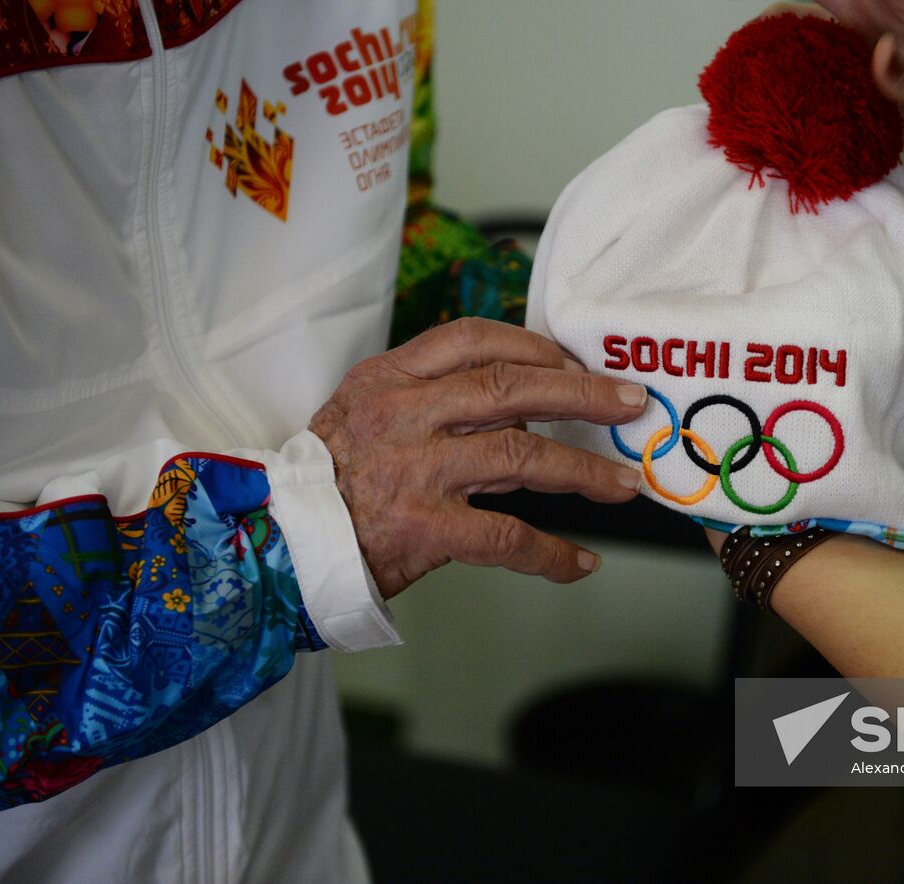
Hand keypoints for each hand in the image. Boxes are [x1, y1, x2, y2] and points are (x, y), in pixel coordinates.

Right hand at [310, 318, 647, 597]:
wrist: (275, 546)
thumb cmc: (328, 481)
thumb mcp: (365, 414)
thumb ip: (434, 401)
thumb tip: (521, 406)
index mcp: (387, 378)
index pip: (473, 339)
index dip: (535, 348)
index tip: (573, 364)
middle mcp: (402, 416)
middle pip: (510, 389)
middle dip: (582, 395)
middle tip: (629, 403)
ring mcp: (414, 471)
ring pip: (520, 457)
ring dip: (582, 472)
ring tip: (623, 484)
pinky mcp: (423, 529)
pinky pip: (505, 538)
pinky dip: (551, 553)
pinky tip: (581, 563)